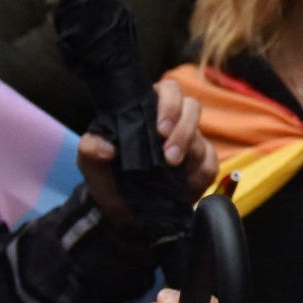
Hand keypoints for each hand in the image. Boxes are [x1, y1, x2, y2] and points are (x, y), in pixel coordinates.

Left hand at [77, 86, 218, 231]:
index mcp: (149, 112)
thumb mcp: (90, 163)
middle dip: (183, 128)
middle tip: (167, 152)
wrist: (118, 212)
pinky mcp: (200, 168)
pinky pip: (211, 164)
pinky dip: (201, 172)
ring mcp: (190, 144)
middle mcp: (173, 123)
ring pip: (202, 136)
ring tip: (171, 166)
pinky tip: (186, 183)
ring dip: (189, 150)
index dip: (170, 103)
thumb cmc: (107, 177)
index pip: (169, 90)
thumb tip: (107, 147)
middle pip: (192, 108)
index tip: (159, 127)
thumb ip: (90, 148)